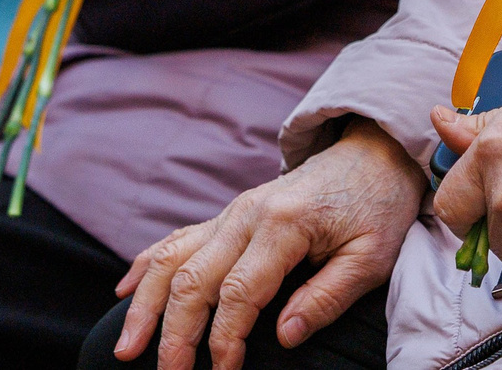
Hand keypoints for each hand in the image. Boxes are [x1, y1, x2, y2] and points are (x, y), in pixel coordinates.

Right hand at [113, 119, 423, 369]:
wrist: (372, 154)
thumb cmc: (377, 208)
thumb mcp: (371, 257)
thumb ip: (327, 297)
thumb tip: (284, 337)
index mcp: (283, 224)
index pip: (239, 292)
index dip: (225, 338)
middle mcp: (246, 214)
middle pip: (194, 278)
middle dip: (174, 333)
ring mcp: (232, 212)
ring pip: (173, 258)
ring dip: (146, 304)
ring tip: (125, 347)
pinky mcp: (228, 216)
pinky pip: (178, 238)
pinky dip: (148, 265)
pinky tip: (125, 291)